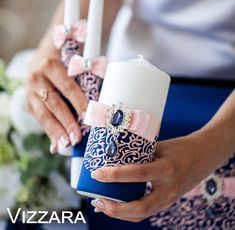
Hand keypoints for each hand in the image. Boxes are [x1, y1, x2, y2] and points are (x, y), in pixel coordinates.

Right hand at [26, 51, 86, 153]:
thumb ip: (86, 72)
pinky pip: (39, 119)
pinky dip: (49, 133)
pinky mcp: (28, 103)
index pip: (68, 87)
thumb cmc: (65, 59)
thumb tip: (103, 94)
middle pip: (55, 104)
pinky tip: (55, 145)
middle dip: (67, 122)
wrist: (41, 56)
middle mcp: (36, 78)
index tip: (88, 116)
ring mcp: (29, 92)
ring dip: (56, 131)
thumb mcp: (73, 59)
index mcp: (49, 65)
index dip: (78, 102)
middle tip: (77, 137)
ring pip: (44, 115)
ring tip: (67, 144)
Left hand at [90, 133, 214, 221]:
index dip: (114, 175)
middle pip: (139, 208)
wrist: (205, 155)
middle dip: (115, 208)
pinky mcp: (169, 201)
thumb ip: (140, 153)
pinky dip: (130, 211)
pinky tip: (118, 205)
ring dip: (120, 213)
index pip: (136, 174)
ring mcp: (170, 198)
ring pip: (143, 214)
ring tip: (102, 205)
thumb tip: (115, 156)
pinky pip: (148, 210)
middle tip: (97, 201)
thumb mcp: (160, 146)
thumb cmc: (181, 147)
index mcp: (166, 169)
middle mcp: (169, 188)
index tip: (97, 174)